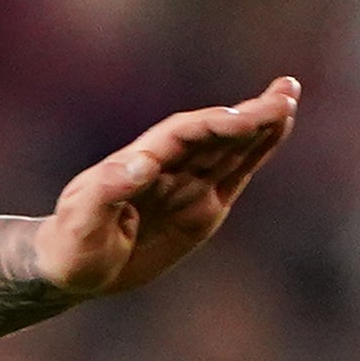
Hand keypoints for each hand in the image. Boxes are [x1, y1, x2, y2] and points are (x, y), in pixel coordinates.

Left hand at [34, 76, 301, 297]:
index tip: (245, 117)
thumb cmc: (70, 246)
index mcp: (137, 163)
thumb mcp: (81, 221)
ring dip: (260, 125)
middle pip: (213, 133)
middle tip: (286, 92)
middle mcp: (167, 166)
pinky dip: (256, 154)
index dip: (214, 124)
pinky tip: (275, 132)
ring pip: (229, 148)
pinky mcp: (201, 207)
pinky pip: (234, 174)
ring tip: (289, 99)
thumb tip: (143, 163)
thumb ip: (108, 190)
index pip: (182, 136)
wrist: (72, 268)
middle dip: (249, 116)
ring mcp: (186, 184)